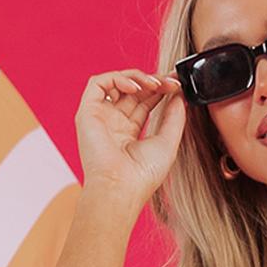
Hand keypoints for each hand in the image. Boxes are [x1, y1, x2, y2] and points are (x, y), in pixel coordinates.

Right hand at [74, 68, 187, 207]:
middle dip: (153, 81)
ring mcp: (100, 117)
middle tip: (171, 82)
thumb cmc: (143, 176)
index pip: (144, 102)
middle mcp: (113, 124)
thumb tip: (179, 95)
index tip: (177, 85)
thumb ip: (174, 117)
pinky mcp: (87, 111)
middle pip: (133, 91)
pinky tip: (136, 88)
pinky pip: (99, 82)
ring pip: (116, 83)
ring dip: (138, 77)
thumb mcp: (167, 143)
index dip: (160, 90)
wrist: (120, 188)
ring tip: (155, 85)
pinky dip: (118, 78)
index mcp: (129, 134)